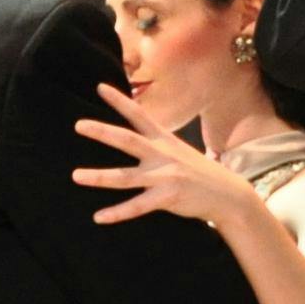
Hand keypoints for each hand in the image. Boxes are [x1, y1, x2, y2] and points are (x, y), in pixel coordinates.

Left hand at [74, 88, 269, 229]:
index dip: (120, 101)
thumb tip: (134, 142)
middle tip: (78, 125)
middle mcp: (163, 155)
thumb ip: (157, 147)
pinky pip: (138, 206)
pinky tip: (99, 217)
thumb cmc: (200, 174)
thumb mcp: (179, 152)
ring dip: (99, 177)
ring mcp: (165, 176)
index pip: (139, 115)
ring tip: (76, 176)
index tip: (99, 87)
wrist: (228, 195)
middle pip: (127, 140)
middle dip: (102, 132)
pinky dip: (117, 213)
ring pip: (125, 177)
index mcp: (164, 140)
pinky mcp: (168, 197)